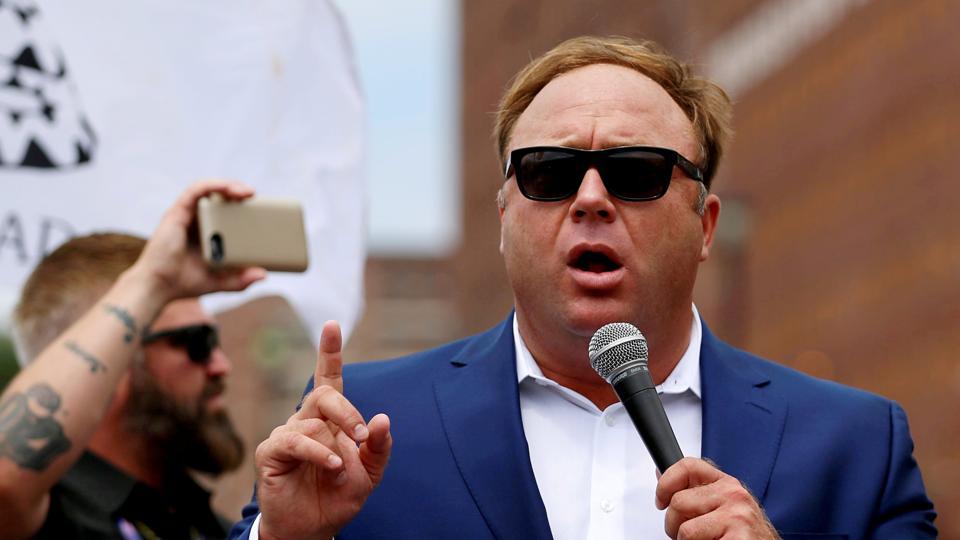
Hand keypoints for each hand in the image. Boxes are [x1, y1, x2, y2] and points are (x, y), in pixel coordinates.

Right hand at [130, 179, 265, 302]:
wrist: (158, 287)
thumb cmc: (184, 283)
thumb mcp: (220, 281)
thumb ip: (240, 280)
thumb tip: (264, 275)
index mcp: (205, 232)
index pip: (224, 211)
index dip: (241, 205)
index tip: (260, 208)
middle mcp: (195, 220)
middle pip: (218, 197)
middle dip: (238, 192)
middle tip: (256, 197)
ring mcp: (186, 215)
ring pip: (208, 189)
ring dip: (228, 185)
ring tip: (246, 192)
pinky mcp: (177, 213)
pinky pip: (195, 191)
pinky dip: (212, 185)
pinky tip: (226, 188)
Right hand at [255, 321, 391, 539]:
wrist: (314, 529)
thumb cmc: (338, 496)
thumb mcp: (370, 473)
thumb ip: (379, 447)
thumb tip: (382, 418)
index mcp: (330, 419)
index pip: (329, 378)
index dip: (330, 351)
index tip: (332, 324)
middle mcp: (306, 420)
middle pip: (324, 393)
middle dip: (347, 411)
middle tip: (361, 435)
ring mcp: (286, 434)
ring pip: (313, 421)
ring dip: (335, 446)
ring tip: (341, 470)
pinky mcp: (271, 451)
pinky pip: (297, 441)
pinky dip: (319, 453)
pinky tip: (332, 467)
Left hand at [656, 458, 779, 539]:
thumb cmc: (742, 536)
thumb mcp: (721, 507)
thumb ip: (694, 491)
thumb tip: (661, 473)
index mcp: (727, 484)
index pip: (688, 466)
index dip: (666, 483)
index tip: (661, 501)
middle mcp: (734, 495)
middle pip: (678, 502)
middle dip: (674, 525)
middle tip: (687, 536)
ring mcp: (737, 516)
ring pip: (684, 530)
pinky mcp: (738, 537)